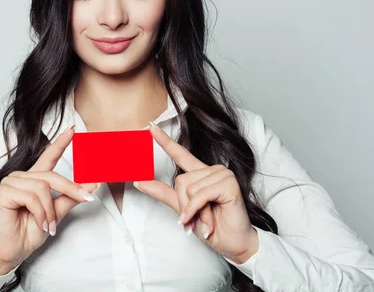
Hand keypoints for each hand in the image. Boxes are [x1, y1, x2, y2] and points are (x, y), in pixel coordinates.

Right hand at [0, 125, 98, 272]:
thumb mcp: (56, 213)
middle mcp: (22, 177)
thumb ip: (71, 197)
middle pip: (52, 176)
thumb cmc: (30, 232)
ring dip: (49, 210)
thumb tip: (92, 184)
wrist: (14, 251)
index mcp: (34, 179)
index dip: (60, 143)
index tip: (72, 130)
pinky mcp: (4, 192)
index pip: (48, 157)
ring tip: (48, 225)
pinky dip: (40, 212)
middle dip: (71, 189)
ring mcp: (11, 182)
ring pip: (42, 188)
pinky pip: (31, 196)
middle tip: (87, 199)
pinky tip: (38, 222)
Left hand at [133, 122, 258, 263]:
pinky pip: (200, 195)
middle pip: (181, 180)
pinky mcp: (229, 184)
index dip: (165, 142)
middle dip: (185, 205)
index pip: (180, 154)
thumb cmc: (212, 227)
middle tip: (195, 219)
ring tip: (206, 222)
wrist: (233, 244)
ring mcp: (223, 174)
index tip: (151, 128)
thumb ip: (163, 193)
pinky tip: (204, 223)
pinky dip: (197, 210)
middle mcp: (212, 169)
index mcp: (201, 173)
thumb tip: (139, 181)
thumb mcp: (183, 208)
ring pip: (190, 188)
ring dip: (193, 210)